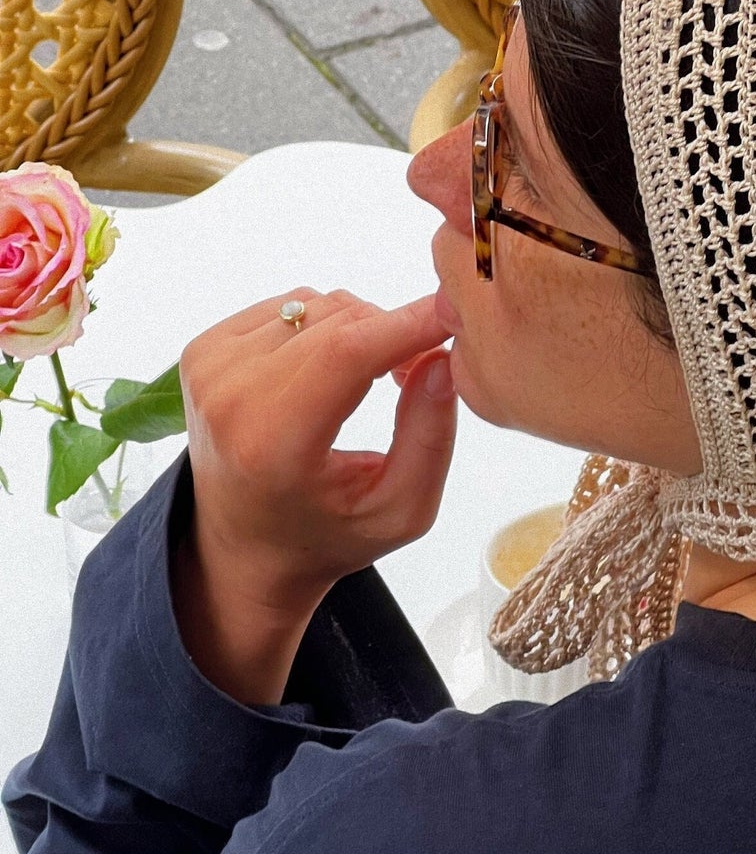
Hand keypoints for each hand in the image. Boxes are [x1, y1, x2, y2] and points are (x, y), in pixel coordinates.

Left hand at [179, 288, 456, 616]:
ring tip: (368, 382)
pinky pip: (291, 306)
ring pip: (318, 306)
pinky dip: (324, 328)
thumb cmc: (327, 535)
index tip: (454, 310)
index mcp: (271, 444)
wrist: (244, 547)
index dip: (406, 323)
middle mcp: (229, 397)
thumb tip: (442, 357)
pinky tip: (327, 372)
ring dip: (359, 331)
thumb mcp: (401, 512)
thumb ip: (431, 439)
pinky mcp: (203, 350)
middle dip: (393, 334)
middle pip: (338, 323)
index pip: (346, 354)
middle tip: (416, 375)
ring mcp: (210, 368)